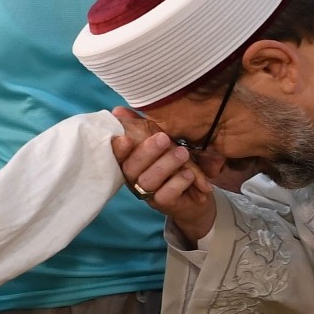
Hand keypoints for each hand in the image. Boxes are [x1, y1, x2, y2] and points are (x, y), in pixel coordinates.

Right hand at [111, 107, 216, 241]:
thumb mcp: (160, 141)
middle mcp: (135, 178)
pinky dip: (178, 182)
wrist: (196, 194)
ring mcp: (148, 193)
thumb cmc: (174, 164)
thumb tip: (118, 109)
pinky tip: (189, 173)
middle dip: (146, 152)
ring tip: (183, 153)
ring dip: (166, 164)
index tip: (125, 138)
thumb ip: (142, 126)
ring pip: (148, 181)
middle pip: (131, 168)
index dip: (118, 149)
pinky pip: (166, 195)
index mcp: (130, 162)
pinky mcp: (164, 204)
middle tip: (163, 138)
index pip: (118, 156)